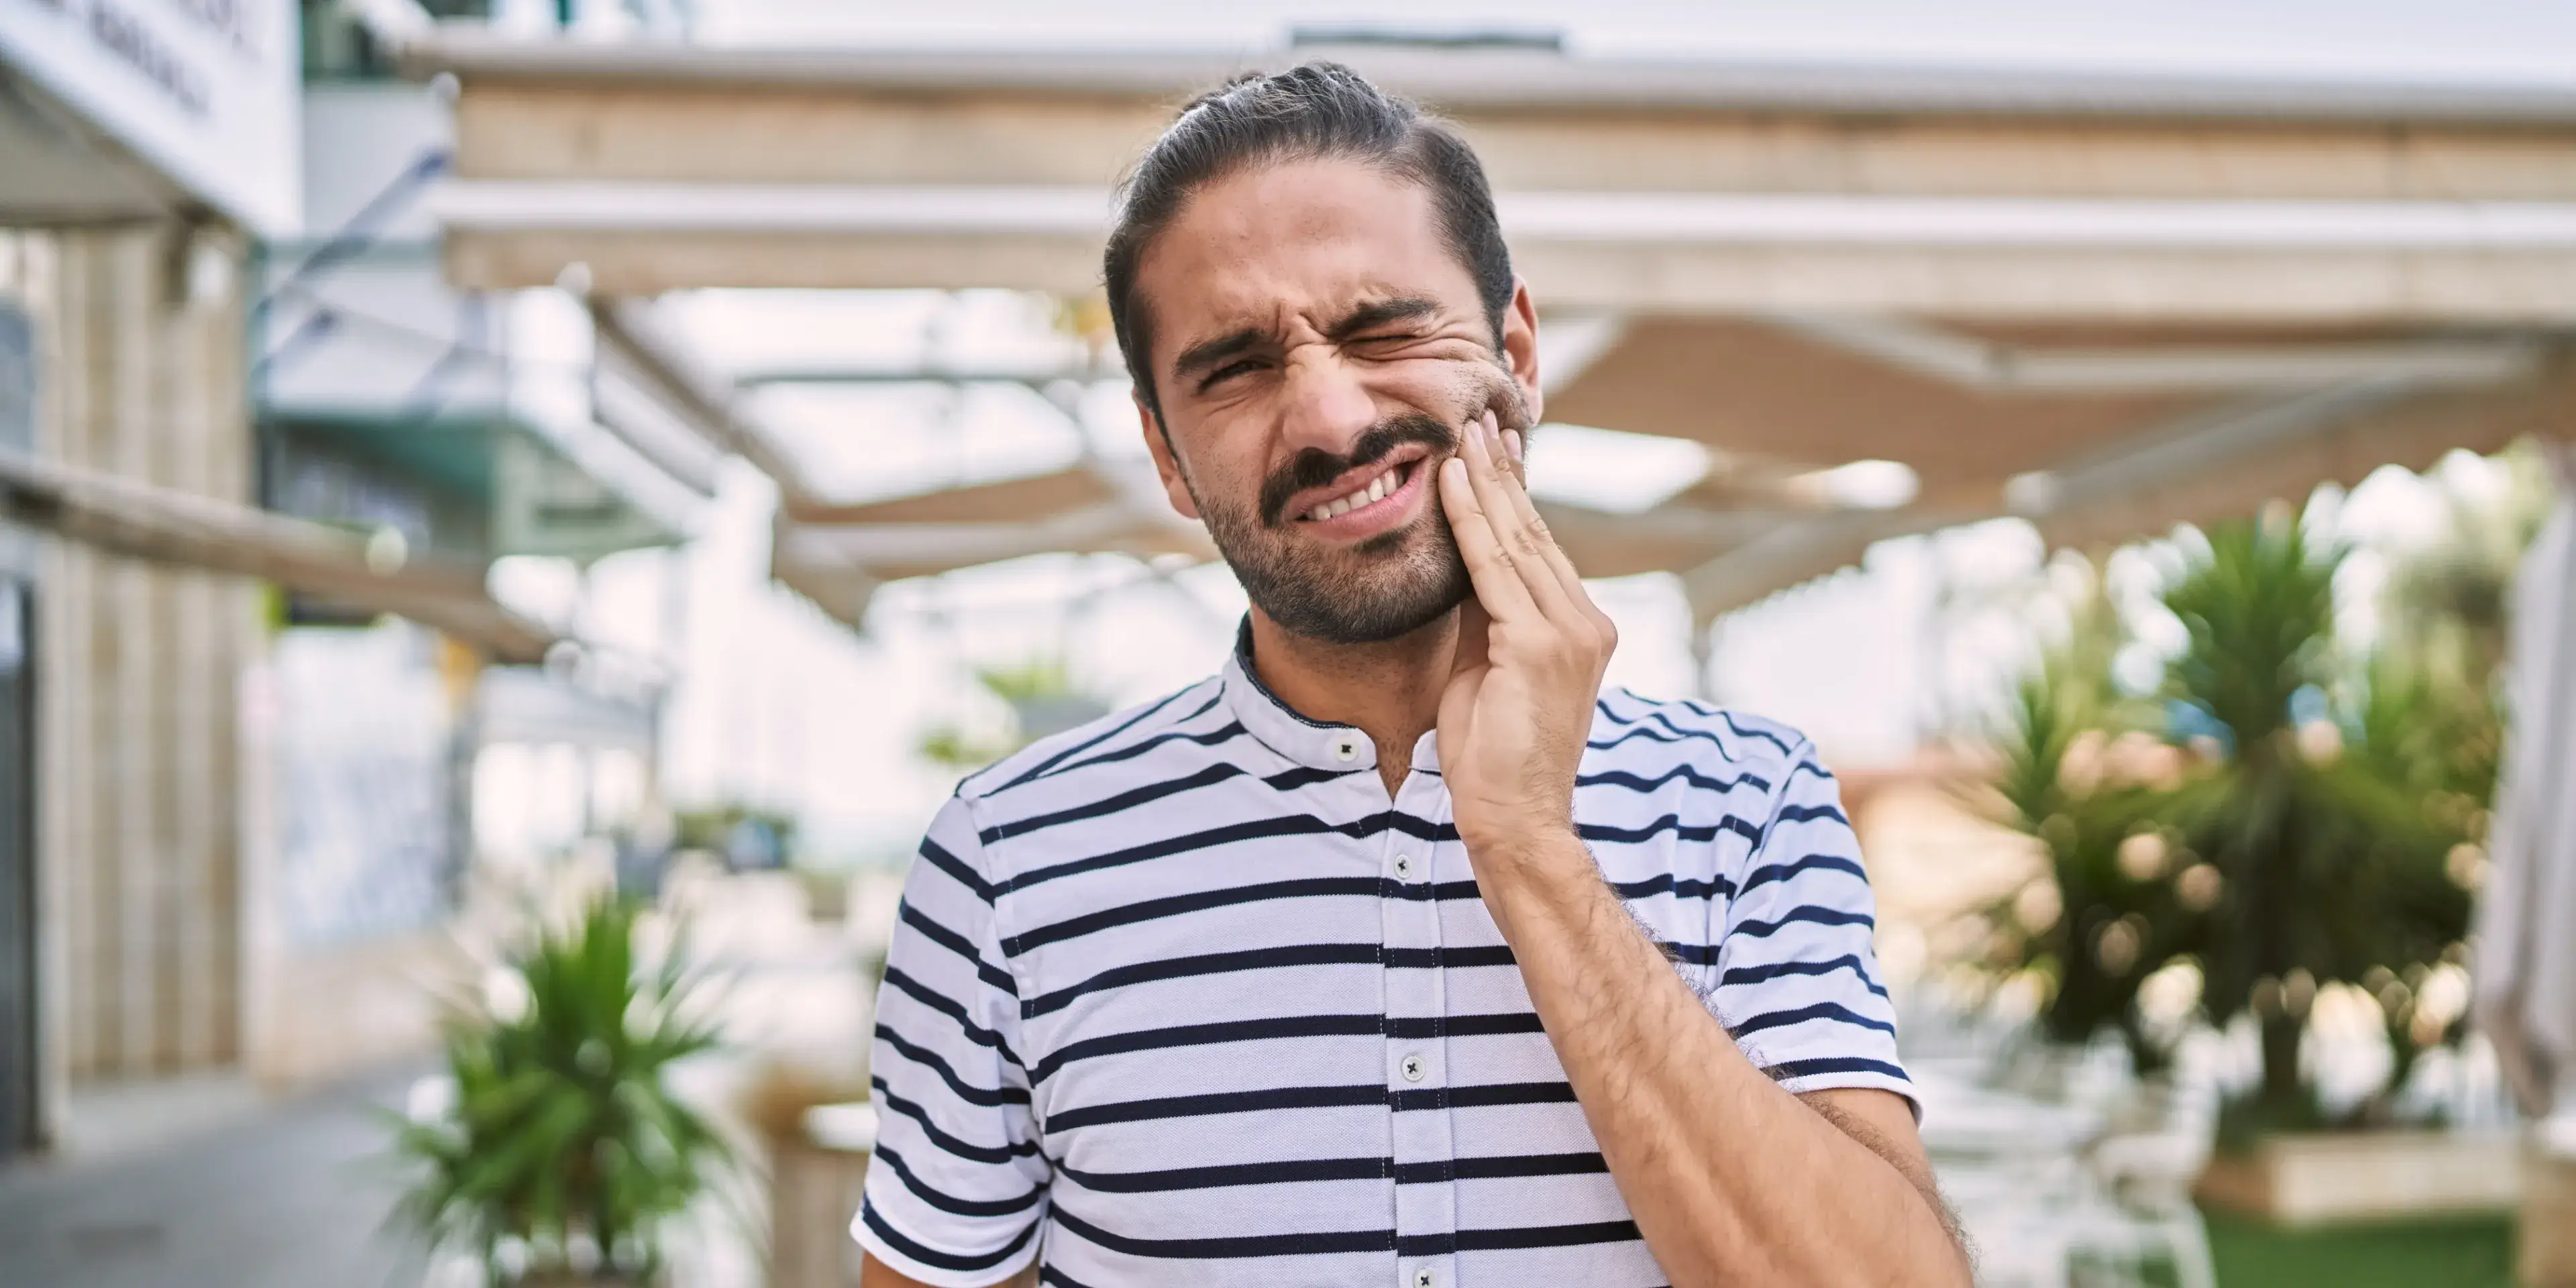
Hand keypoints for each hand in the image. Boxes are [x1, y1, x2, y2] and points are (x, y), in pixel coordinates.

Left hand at [1434, 409, 1617, 864]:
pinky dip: (1468, 520)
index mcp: (1580, 629)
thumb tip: (1461, 565)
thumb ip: (1484, 617)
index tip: (1493, 450)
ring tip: (1461, 433)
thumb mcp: (1486, 668)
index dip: (1513, 497)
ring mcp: (1569, 633)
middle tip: (1478, 420)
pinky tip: (1449, 481)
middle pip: (1534, 533)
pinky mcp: (1538, 645)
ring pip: (1516, 540)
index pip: (1540, 549)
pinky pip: (1492, 567)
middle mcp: (1586, 623)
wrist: (1514, 819)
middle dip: (1502, 474)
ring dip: (1484, 482)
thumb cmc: (1493, 756)